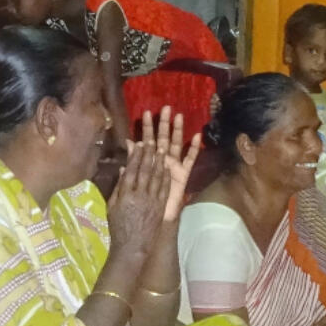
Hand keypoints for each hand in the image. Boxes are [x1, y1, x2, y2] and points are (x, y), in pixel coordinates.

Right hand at [107, 128, 170, 259]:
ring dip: (159, 162)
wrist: (132, 246)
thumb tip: (123, 169)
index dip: (135, 156)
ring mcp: (152, 200)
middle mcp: (139, 195)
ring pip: (157, 177)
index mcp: (125, 194)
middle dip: (149, 154)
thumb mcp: (112, 206)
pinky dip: (165, 177)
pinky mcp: (160, 207)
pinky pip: (164, 188)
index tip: (138, 144)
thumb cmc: (118, 227)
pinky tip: (167, 168)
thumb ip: (119, 187)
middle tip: (151, 140)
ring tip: (161, 149)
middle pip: (145, 170)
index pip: (131, 170)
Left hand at [142, 107, 200, 221]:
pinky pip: (190, 159)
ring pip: (176, 145)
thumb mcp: (135, 178)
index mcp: (149, 161)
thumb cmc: (143, 200)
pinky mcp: (183, 174)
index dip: (146, 128)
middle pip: (163, 139)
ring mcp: (174, 166)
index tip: (145, 113)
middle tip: (165, 108)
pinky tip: (197, 136)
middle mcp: (162, 160)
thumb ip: (133, 160)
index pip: (147, 141)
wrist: (155, 217)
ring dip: (178, 131)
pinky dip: (194, 148)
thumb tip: (128, 143)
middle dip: (163, 124)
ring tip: (179, 116)